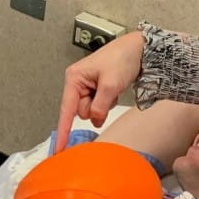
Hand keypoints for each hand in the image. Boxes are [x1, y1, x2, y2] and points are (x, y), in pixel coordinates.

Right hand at [54, 30, 144, 151]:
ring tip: (112, 88)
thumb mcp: (111, 84)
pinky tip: (114, 90)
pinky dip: (108, 103)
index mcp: (74, 78)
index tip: (59, 149)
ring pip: (91, 111)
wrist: (139, 49)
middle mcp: (77, 83)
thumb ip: (100, 106)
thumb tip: (94, 120)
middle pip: (81, 112)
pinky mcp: (96, 90)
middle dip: (96, 108)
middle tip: (108, 92)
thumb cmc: (122, 58)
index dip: (63, 131)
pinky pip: (99, 107)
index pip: (67, 110)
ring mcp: (87, 87)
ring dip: (103, 106)